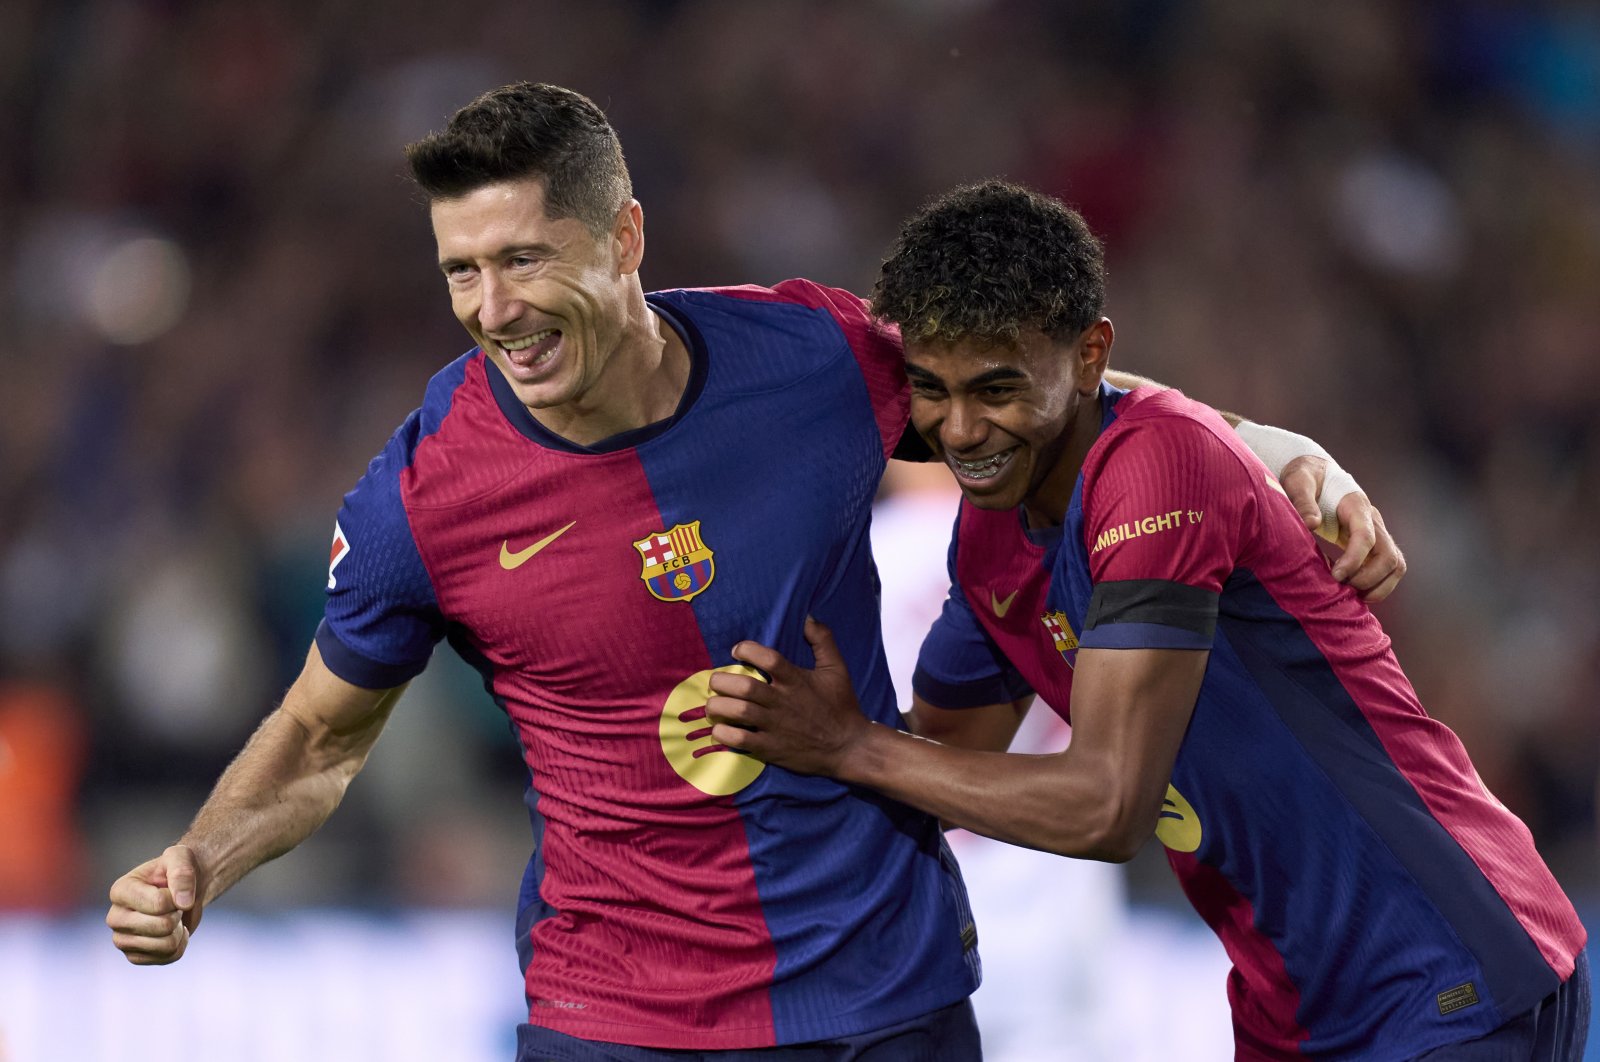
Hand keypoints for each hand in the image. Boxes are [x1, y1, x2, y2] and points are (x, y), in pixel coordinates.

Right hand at [106, 844, 203, 964]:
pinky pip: (168, 957)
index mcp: (120, 891)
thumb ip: (182, 873)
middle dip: (178, 914)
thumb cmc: (178, 869)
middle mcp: (114, 917)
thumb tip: (183, 902)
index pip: (158, 903)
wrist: (182, 889)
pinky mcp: (134, 956)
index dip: (177, 897)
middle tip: (174, 905)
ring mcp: (122, 939)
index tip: (172, 889)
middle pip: (162, 926)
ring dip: (180, 930)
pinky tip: (173, 932)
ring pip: (166, 945)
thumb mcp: (182, 858)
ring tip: (172, 917)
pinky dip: (180, 944)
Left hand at [707, 618, 871, 777]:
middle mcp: (783, 702)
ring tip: (713, 703)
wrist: (848, 747)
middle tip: (716, 681)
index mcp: (796, 680)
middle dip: (722, 681)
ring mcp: (776, 726)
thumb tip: (808, 617)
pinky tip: (720, 728)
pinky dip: (725, 733)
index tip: (736, 650)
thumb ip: (823, 640)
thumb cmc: (841, 706)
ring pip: (739, 712)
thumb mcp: (837, 669)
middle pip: (745, 687)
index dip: (747, 650)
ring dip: (719, 706)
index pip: (768, 659)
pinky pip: (741, 740)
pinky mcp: (771, 748)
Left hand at [1280, 455, 1406, 601]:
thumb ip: (1303, 500)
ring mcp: (1377, 533)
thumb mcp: (1298, 481)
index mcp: (1356, 505)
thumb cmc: (1306, 478)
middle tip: (1341, 588)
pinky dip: (1375, 585)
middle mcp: (1373, 521)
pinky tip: (1350, 589)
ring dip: (1378, 586)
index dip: (1355, 560)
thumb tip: (1311, 523)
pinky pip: (1386, 569)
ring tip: (1351, 596)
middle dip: (1368, 578)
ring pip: (1395, 565)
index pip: (1367, 537)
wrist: (1318, 475)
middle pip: (1389, 556)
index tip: (1335, 575)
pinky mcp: (1373, 545)